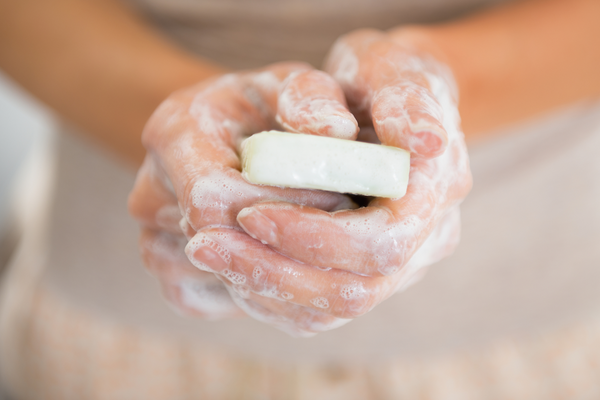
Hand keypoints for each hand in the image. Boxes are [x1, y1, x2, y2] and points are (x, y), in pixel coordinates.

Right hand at [129, 62, 357, 318]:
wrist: (235, 142)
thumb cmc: (270, 110)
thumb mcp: (296, 84)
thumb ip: (313, 98)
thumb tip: (335, 132)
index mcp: (172, 133)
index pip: (214, 198)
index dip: (285, 207)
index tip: (338, 197)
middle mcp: (149, 193)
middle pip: (220, 248)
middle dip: (292, 240)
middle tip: (340, 221)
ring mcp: (154, 243)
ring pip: (227, 282)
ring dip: (286, 266)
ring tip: (318, 232)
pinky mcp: (176, 281)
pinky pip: (227, 304)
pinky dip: (272, 292)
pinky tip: (294, 258)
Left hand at [185, 29, 471, 335]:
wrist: (386, 102)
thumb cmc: (383, 77)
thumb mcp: (391, 67)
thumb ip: (405, 98)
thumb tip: (423, 142)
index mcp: (437, 192)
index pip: (381, 243)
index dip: (313, 236)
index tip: (248, 212)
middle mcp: (426, 240)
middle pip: (355, 290)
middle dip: (274, 269)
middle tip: (203, 243)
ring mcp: (398, 266)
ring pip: (331, 309)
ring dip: (263, 286)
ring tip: (205, 251)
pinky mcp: (365, 274)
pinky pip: (317, 310)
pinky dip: (269, 293)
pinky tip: (231, 263)